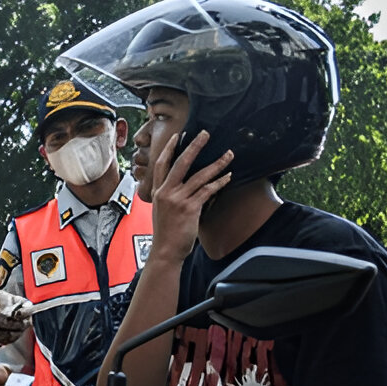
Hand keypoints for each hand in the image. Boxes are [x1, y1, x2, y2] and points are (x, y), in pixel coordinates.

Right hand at [148, 130, 234, 264]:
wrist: (165, 251)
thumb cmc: (165, 233)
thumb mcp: (161, 210)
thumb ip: (169, 196)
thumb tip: (183, 187)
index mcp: (157, 192)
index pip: (161, 164)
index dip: (168, 148)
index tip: (177, 136)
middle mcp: (166, 193)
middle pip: (180, 163)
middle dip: (194, 146)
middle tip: (205, 134)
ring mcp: (177, 200)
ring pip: (199, 176)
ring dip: (216, 163)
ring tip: (228, 154)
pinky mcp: (189, 208)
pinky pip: (208, 190)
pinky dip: (220, 182)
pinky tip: (229, 176)